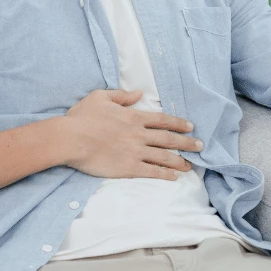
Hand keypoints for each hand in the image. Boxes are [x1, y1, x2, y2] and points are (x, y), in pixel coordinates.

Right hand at [62, 88, 200, 180]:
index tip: (190, 127)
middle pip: (169, 139)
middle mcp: (138, 134)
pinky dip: (165, 174)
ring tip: (191, 165)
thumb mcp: (100, 97)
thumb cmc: (82, 117)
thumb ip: (122, 95)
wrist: (70, 139)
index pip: (163, 120)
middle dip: (187, 143)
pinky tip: (175, 177)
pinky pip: (152, 172)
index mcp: (133, 117)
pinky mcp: (128, 168)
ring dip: (180, 161)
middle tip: (200, 146)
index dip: (179, 123)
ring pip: (164, 157)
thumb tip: (139, 93)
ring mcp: (135, 152)